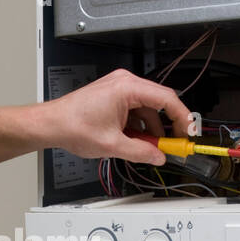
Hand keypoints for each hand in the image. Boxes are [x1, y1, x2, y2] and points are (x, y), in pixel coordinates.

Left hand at [39, 69, 193, 165]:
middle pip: (159, 103)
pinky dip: (138, 127)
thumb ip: (140, 152)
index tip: (188, 133)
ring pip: (147, 110)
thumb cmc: (72, 125)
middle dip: (166, 127)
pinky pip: (135, 111)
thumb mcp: (112, 145)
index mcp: (127, 88)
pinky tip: (135, 142)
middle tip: (173, 145)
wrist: (51, 124)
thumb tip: (158, 156)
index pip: (167, 99)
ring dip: (150, 130)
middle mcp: (124, 83)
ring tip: (148, 149)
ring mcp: (119, 89)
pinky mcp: (114, 97)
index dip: (182, 117)